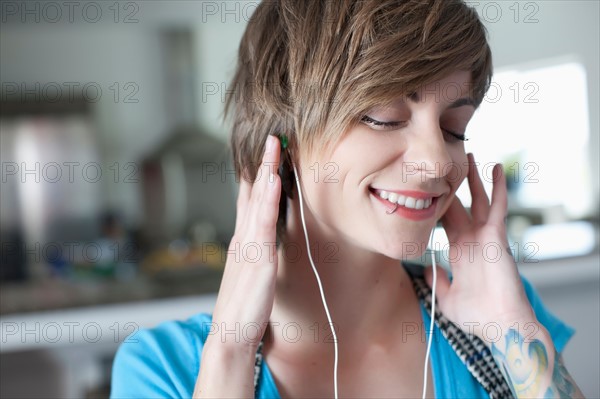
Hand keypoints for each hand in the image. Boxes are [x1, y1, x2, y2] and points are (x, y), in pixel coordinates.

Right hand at [209, 135, 281, 352]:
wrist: (231, 335)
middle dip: (263, 165)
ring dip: (266, 172)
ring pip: (258, 202)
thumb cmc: (243, 307)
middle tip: (272, 139)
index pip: (249, 199)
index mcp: (243, 240)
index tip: (265, 154)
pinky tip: (273, 181)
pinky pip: (264, 223)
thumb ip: (255, 252)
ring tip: (274, 148)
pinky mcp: (258, 260)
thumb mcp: (249, 273)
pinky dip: (268, 200)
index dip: (257, 175)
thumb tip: (264, 237)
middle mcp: (243, 238)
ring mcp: (249, 246)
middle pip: (252, 194)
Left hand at [425, 153, 536, 340]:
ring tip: (469, 155)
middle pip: (458, 205)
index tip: (425, 190)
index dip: (436, 206)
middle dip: (452, 186)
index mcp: (460, 252)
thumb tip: (427, 268)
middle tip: (445, 164)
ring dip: (473, 179)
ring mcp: (484, 237)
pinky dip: (497, 188)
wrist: (499, 326)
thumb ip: (437, 281)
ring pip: (477, 200)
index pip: (445, 223)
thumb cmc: (476, 317)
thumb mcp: (446, 298)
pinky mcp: (496, 237)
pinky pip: (497, 207)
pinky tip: (495, 169)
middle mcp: (471, 240)